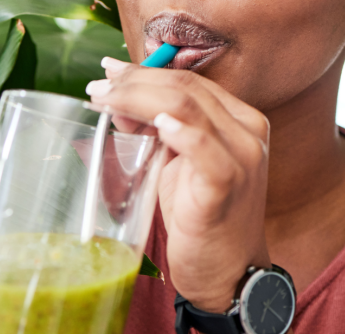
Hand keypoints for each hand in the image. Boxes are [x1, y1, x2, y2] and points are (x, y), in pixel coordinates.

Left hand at [88, 58, 270, 312]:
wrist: (229, 274)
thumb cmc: (204, 218)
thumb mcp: (178, 165)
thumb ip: (157, 130)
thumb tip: (118, 102)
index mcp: (240, 120)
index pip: (189, 80)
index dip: (146, 71)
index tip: (110, 71)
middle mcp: (247, 131)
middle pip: (185, 87)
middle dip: (134, 81)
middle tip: (97, 86)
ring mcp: (242, 157)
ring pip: (187, 107)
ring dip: (138, 98)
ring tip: (104, 100)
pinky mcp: (227, 185)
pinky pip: (202, 147)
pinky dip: (177, 131)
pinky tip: (154, 125)